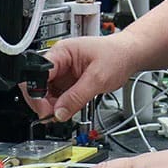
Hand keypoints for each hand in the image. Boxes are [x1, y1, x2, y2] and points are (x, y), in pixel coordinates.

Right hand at [20, 33, 143, 121]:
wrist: (130, 55)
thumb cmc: (118, 55)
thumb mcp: (99, 78)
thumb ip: (77, 97)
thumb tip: (59, 113)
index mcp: (62, 52)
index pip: (37, 74)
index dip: (37, 93)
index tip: (45, 109)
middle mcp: (59, 62)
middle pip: (38, 86)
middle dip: (43, 103)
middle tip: (53, 115)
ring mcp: (62, 73)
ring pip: (45, 94)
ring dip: (52, 106)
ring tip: (63, 113)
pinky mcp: (68, 82)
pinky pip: (57, 97)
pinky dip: (60, 106)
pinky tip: (68, 109)